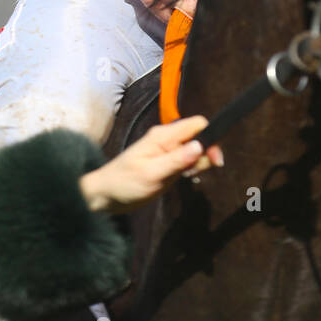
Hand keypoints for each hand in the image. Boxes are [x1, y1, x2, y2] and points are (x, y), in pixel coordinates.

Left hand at [77, 115, 222, 213]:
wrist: (106, 196)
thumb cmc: (125, 183)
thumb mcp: (151, 174)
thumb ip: (176, 160)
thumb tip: (200, 146)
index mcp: (164, 136)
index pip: (196, 124)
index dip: (210, 137)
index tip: (214, 160)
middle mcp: (168, 140)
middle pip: (199, 137)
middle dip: (205, 153)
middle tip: (195, 173)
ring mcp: (168, 152)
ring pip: (195, 150)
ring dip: (198, 163)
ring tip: (185, 177)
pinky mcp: (168, 164)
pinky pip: (187, 161)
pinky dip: (191, 169)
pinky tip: (184, 178)